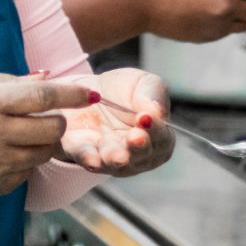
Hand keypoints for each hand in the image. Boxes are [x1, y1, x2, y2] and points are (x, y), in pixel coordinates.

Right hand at [0, 69, 95, 201]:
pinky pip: (26, 174)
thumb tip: (46, 77)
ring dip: (42, 142)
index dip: (70, 94)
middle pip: (50, 129)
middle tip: (46, 115)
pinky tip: (3, 152)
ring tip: (22, 133)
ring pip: (43, 154)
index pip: (40, 98)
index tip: (89, 93)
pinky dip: (24, 161)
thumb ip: (5, 79)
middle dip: (57, 120)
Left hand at [56, 69, 175, 176]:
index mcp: (156, 137)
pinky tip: (92, 160)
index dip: (155, 130)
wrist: (85, 91)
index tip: (146, 118)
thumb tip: (157, 112)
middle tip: (135, 137)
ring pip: (114, 163)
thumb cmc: (123, 90)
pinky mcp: (83, 154)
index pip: (162, 139)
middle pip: (140, 156)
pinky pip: (86, 159)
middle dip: (138, 148)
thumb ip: (153, 94)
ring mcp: (109, 158)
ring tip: (116, 155)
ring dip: (115, 158)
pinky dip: (90, 160)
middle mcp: (135, 155)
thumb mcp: (143, 83)